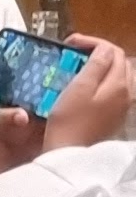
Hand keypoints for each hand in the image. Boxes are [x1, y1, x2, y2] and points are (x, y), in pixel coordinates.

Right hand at [46, 35, 131, 149]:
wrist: (70, 154)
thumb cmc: (69, 120)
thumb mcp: (79, 87)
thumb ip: (96, 64)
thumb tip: (105, 48)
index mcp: (119, 83)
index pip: (113, 51)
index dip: (93, 42)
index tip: (69, 43)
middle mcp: (128, 93)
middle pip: (121, 62)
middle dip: (100, 52)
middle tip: (75, 53)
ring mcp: (124, 106)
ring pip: (122, 76)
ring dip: (104, 66)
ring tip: (83, 66)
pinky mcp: (116, 116)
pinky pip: (118, 90)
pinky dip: (106, 81)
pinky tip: (91, 85)